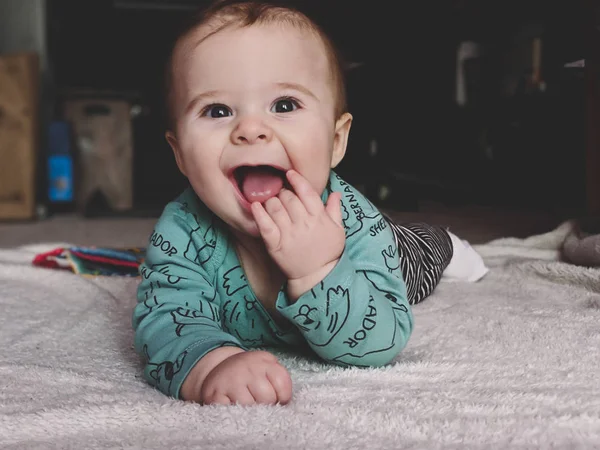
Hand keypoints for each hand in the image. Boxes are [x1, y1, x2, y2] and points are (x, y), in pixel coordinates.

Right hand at [200, 350, 291, 405]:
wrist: (218, 367)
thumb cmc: (250, 373)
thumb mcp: (267, 368)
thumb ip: (279, 381)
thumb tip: (286, 404)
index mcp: (264, 361)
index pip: (282, 383)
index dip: (283, 396)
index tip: (277, 398)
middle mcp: (247, 367)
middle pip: (267, 397)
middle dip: (266, 404)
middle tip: (259, 400)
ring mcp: (230, 380)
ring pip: (251, 407)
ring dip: (250, 411)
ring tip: (246, 403)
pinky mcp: (215, 395)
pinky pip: (232, 412)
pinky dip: (234, 414)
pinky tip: (233, 405)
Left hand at [251, 170, 344, 290]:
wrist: (317, 277)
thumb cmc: (328, 253)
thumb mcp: (338, 230)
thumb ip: (335, 210)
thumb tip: (336, 193)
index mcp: (319, 218)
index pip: (306, 192)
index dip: (296, 180)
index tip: (290, 174)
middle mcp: (303, 224)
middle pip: (288, 198)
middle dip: (283, 192)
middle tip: (281, 193)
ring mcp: (289, 234)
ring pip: (275, 208)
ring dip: (271, 200)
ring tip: (270, 201)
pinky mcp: (276, 245)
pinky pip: (265, 225)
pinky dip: (258, 214)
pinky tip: (255, 205)